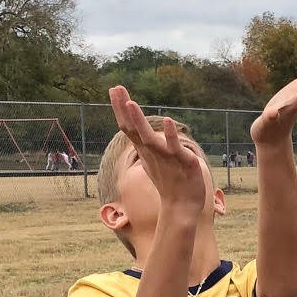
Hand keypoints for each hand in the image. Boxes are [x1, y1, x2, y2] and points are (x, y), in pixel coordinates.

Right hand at [109, 86, 208, 214]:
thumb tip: (140, 136)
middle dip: (124, 108)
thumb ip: (146, 146)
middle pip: (133, 128)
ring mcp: (165, 157)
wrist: (181, 207)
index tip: (114, 89)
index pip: (129, 126)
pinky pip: (175, 147)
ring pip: (149, 138)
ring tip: (131, 103)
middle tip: (115, 88)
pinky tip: (166, 121)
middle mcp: (151, 152)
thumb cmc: (168, 184)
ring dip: (139, 121)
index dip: (121, 108)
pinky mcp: (182, 161)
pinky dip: (170, 135)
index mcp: (145, 150)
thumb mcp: (153, 161)